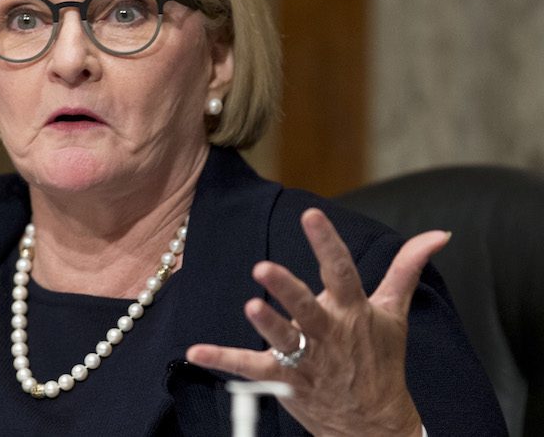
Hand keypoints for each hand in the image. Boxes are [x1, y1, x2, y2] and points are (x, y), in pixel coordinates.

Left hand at [186, 208, 447, 435]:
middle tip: (263, 268)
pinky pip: (250, 368)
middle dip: (287, 289)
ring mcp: (307, 359)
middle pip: (307, 307)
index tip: (311, 215)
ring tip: (251, 306)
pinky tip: (195, 351)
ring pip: (284, 340)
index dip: (326, 243)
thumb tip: (437, 235)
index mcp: (352, 311)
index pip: (341, 270)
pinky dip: (222, 359)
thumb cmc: (380, 359)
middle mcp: (329, 333)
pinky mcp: (285, 380)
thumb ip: (406, 269)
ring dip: (267, 325)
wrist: (374, 421)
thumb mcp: (394, 313)